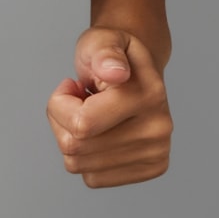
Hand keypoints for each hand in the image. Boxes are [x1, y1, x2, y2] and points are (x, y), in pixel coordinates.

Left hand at [46, 28, 172, 187]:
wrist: (136, 71)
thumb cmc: (112, 56)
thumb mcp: (102, 40)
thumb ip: (105, 51)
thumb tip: (115, 73)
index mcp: (149, 95)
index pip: (82, 124)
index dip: (61, 104)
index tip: (71, 86)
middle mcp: (158, 129)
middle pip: (75, 147)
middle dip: (63, 120)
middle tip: (79, 99)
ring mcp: (155, 154)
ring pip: (79, 165)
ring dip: (72, 138)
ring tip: (90, 113)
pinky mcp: (148, 170)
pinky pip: (92, 178)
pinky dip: (84, 156)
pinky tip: (99, 132)